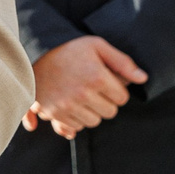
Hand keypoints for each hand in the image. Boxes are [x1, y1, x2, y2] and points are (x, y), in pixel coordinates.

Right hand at [26, 35, 147, 138]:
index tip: (106, 81)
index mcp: (96, 77)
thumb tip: (143, 78)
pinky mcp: (53, 114)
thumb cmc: (68, 49)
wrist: (31, 55)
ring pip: (93, 122)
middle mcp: (82, 94)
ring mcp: (67, 106)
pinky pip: (75, 127)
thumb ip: (122, 62)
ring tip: (80, 95)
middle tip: (93, 88)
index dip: (117, 89)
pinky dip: (76, 119)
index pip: (122, 98)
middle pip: (109, 113)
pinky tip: (70, 104)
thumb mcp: (96, 46)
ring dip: (91, 112)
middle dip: (105, 102)